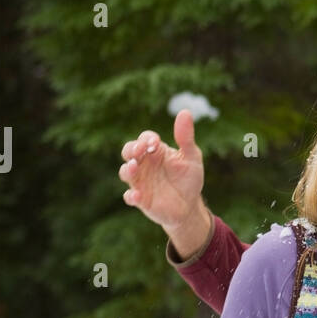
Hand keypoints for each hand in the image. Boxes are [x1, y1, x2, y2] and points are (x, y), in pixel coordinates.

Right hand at [119, 110, 205, 235]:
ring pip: (125, 172)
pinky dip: (131, 196)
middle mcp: (144, 164)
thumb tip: (185, 112)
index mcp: (155, 151)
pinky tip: (137, 196)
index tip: (155, 142)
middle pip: (129, 152)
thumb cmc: (189, 178)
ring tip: (133, 167)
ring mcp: (140, 182)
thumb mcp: (191, 157)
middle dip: (131, 149)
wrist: (190, 205)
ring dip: (127, 169)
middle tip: (139, 151)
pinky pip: (130, 197)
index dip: (147, 139)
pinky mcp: (140, 200)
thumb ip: (186, 137)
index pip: (144, 139)